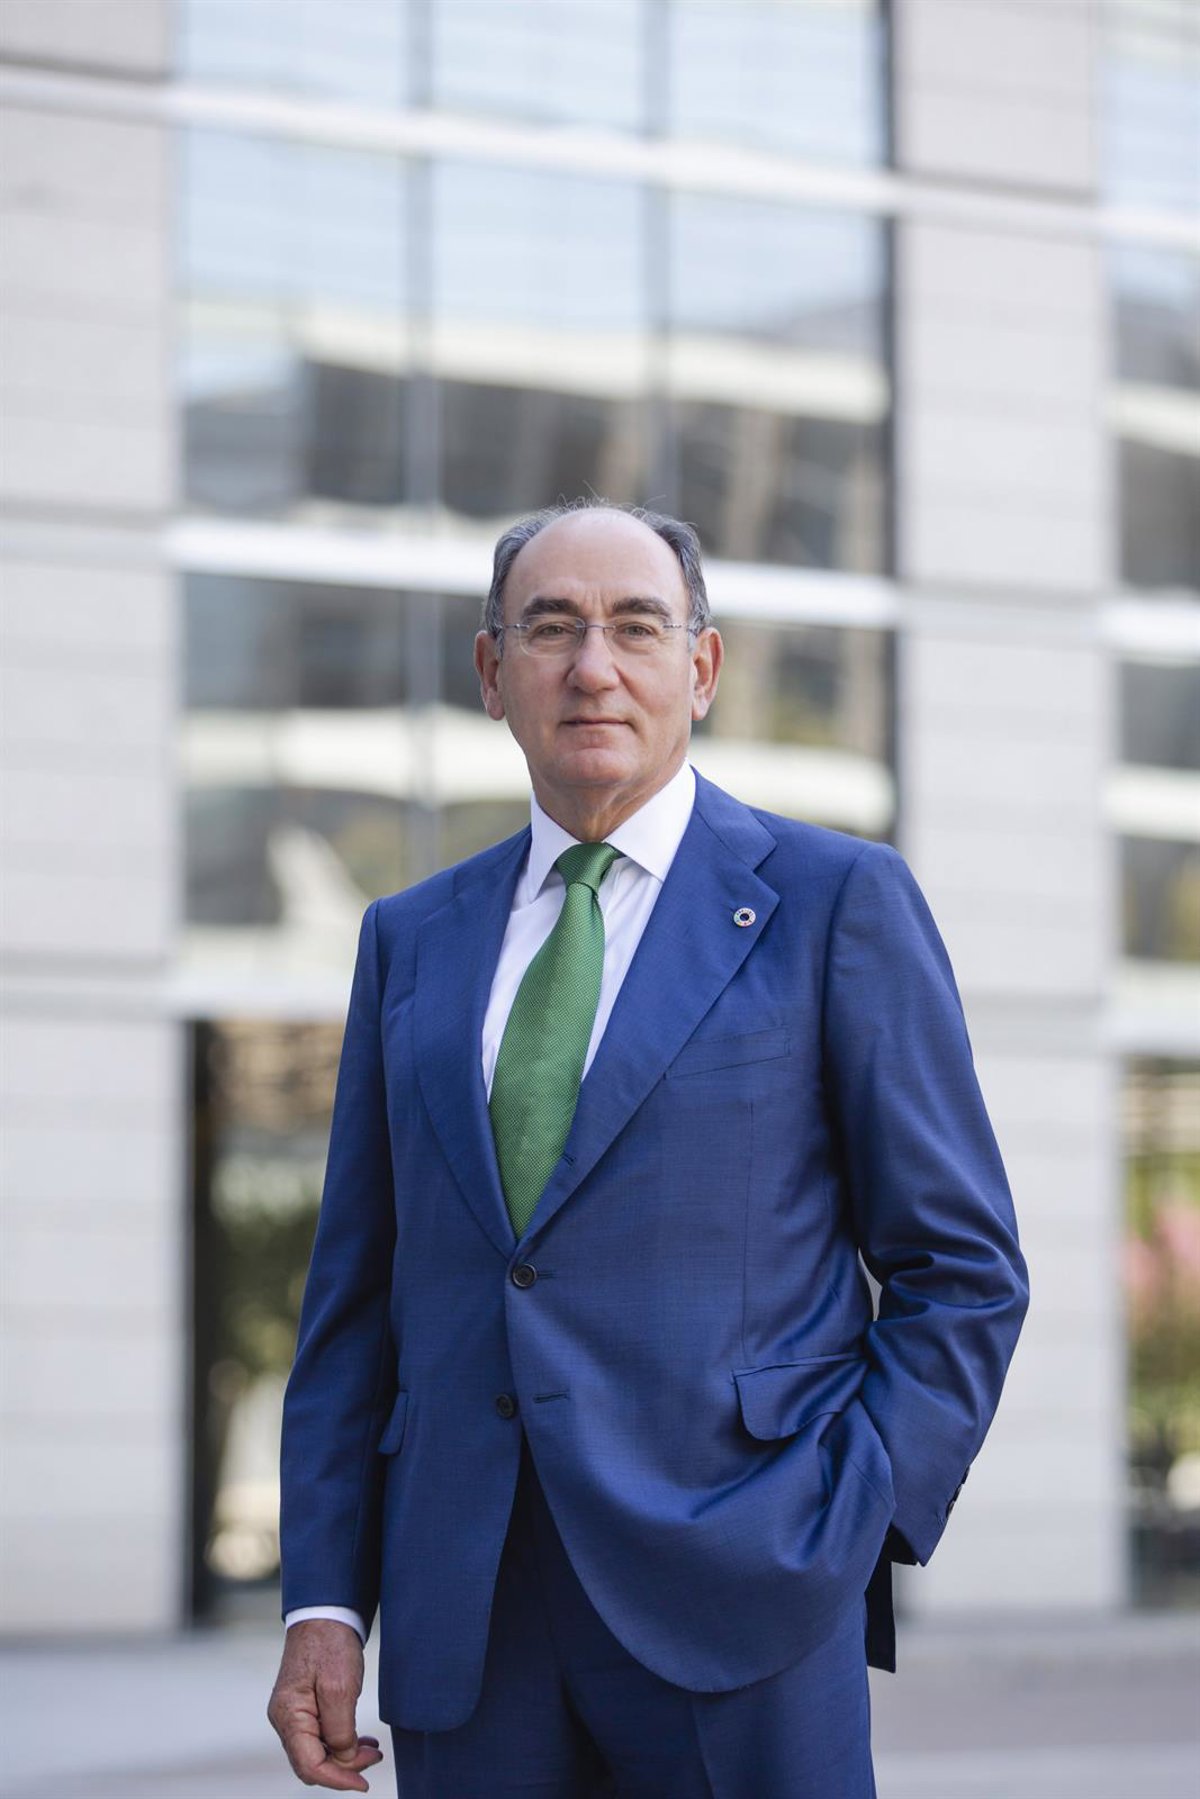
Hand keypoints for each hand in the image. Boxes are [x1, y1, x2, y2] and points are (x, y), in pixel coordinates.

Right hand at [268, 1619, 383, 1790]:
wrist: (325, 1612)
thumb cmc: (330, 1645)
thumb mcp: (340, 1687)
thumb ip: (340, 1729)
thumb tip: (343, 1759)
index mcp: (289, 1716)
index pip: (309, 1766)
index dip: (337, 1779)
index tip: (364, 1783)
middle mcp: (285, 1720)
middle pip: (311, 1764)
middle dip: (344, 1768)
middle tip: (375, 1758)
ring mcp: (293, 1715)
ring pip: (317, 1752)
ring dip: (344, 1757)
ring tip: (372, 1750)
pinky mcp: (304, 1708)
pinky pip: (320, 1737)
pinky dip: (341, 1743)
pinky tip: (361, 1741)